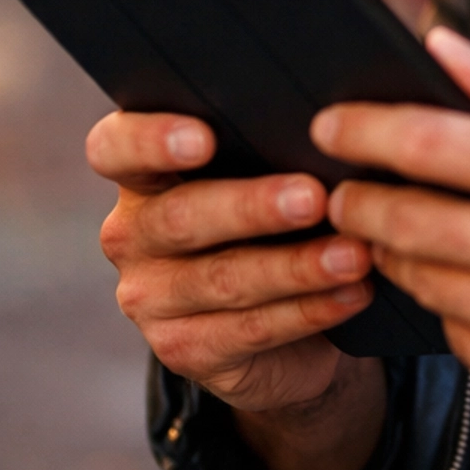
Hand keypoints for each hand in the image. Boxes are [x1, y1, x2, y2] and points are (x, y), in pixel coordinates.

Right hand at [87, 109, 385, 469]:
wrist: (280, 323)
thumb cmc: (275, 217)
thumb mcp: (263, 174)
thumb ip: (272, 144)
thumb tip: (339, 120)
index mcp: (142, 174)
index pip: (115, 148)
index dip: (151, 140)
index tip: (204, 137)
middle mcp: (133, 233)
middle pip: (181, 216)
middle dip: (252, 206)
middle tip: (314, 197)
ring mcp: (150, 297)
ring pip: (224, 279)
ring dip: (296, 266)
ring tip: (354, 254)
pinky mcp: (182, 350)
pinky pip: (250, 330)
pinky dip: (309, 310)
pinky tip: (352, 294)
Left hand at [316, 29, 469, 434]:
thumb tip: (441, 47)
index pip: (419, 141)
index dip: (359, 129)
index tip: (329, 123)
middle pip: (392, 217)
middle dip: (354, 197)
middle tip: (347, 186)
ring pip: (410, 276)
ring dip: (395, 248)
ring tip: (413, 226)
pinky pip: (447, 327)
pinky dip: (449, 301)